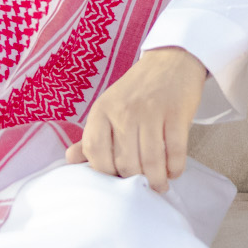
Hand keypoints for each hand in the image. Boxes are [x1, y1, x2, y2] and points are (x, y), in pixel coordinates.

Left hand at [65, 47, 206, 190]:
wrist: (172, 61)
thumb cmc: (138, 91)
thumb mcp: (109, 107)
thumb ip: (92, 136)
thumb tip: (70, 160)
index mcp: (102, 110)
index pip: (95, 152)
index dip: (105, 172)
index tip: (116, 179)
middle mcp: (124, 110)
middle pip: (126, 162)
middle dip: (135, 180)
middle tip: (141, 185)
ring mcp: (151, 112)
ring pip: (152, 161)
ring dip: (157, 181)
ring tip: (159, 185)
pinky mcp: (176, 113)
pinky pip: (175, 152)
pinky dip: (175, 168)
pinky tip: (172, 171)